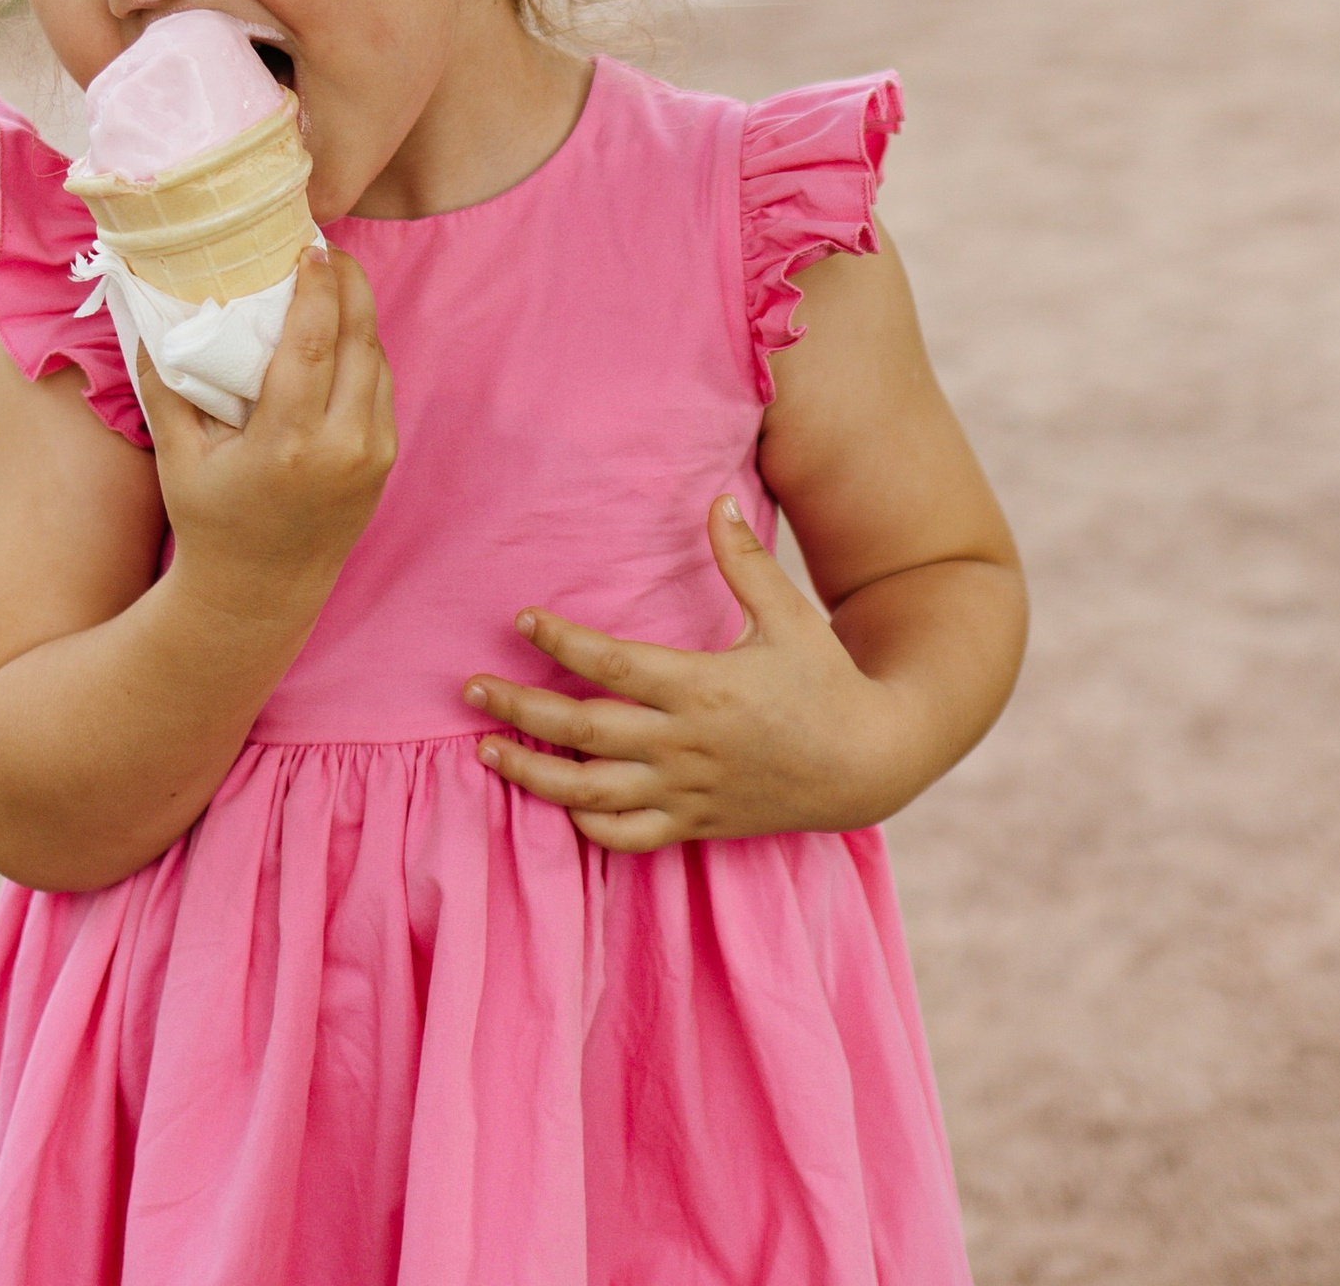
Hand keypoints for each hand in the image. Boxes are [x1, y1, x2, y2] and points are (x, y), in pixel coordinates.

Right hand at [137, 248, 397, 621]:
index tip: (311, 247)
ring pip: (377, 360)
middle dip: (349, 285)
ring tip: (330, 283)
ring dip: (358, 316)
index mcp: (288, 442)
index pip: (316, 343)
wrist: (259, 593)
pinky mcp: (385, 460)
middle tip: (327, 249)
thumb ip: (165, 384)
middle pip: (360, 339)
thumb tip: (146, 311)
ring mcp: (372, 454)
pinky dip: (364, 354)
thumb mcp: (178, 457)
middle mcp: (341, 446)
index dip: (319, 287)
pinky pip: (381, 388)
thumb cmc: (209, 521)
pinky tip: (340, 332)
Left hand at [463, 498, 912, 850]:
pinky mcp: (696, 824)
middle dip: (518, 708)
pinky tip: (559, 807)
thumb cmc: (828, 682)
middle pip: (581, 731)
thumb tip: (716, 501)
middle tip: (471, 688)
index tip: (522, 619)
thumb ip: (744, 562)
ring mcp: (686, 790)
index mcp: (701, 686)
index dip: (559, 641)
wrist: (868, 762)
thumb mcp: (790, 614)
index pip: (610, 662)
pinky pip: (627, 837)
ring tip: (486, 752)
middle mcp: (684, 743)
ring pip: (589, 794)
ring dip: (530, 774)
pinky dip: (586, 827)